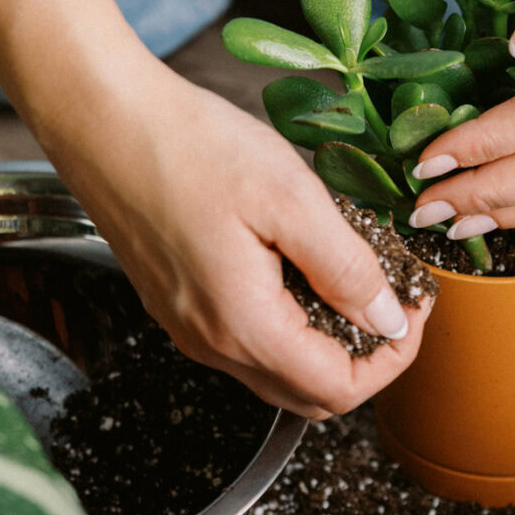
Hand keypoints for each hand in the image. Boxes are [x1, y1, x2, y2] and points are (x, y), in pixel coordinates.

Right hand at [0, 0, 428, 419]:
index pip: (339, 391)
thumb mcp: (291, 198)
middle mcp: (211, 344)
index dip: (392, 359)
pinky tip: (300, 266)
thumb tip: (386, 321)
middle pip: (310, 396)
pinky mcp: (177, 304)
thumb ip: (347, 268)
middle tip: (393, 300)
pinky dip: (291, 323)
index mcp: (244, 326)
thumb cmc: (189, 146)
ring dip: (329, 342)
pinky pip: (248, 341)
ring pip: (279, 371)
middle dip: (366, 359)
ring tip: (353, 276)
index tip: (412, 307)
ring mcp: (189, 328)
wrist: (102, 118)